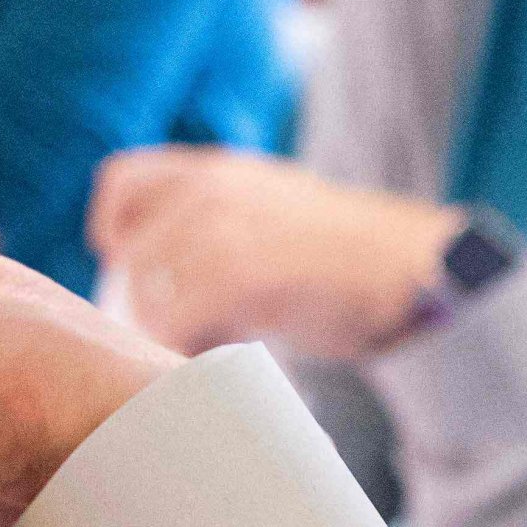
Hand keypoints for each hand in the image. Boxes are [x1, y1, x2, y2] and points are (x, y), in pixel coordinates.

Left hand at [86, 149, 459, 362]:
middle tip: (190, 332)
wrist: (413, 270)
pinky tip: (235, 356)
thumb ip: (220, 223)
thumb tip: (164, 272)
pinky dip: (195, 352)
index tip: (128, 268)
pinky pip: (177, 324)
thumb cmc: (351, 259)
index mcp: (218, 170)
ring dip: (173, 332)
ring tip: (222, 347)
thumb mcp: (275, 211)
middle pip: (131, 256)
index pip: (121, 182)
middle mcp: (211, 190)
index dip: (114, 231)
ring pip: (148, 295)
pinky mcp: (237, 273)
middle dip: (147, 303)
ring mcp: (221, 229)